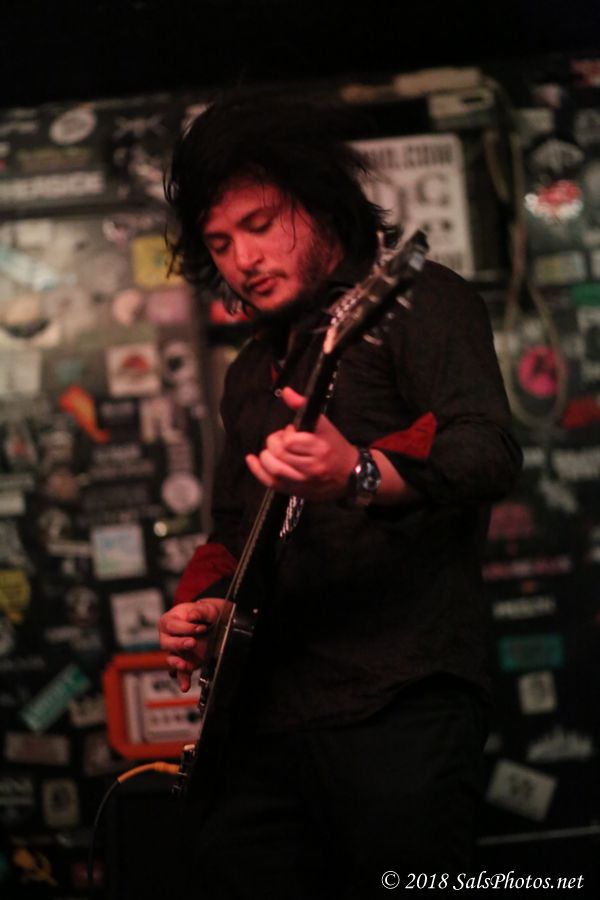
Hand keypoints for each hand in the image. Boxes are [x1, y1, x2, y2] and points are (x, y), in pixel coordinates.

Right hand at [158, 598, 230, 691]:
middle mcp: (168, 637)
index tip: (201, 627)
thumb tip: (191, 617)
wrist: (212, 623)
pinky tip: (185, 686)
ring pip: (170, 659)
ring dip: (177, 663)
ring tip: (184, 665)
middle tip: (193, 643)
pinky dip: (182, 679)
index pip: (172, 625)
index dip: (186, 627)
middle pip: (166, 643)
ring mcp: (175, 651)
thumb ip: (199, 611)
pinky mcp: (184, 662)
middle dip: (179, 644)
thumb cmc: (205, 614)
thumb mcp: (205, 608)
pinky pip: (180, 672)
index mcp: (169, 620)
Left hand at [245, 386, 357, 500]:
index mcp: (320, 447)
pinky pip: (272, 483)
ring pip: (274, 468)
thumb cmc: (335, 447)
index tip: (292, 432)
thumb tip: (286, 392)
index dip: (286, 433)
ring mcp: (304, 481)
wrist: (350, 475)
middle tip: (281, 440)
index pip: (290, 440)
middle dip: (274, 443)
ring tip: (273, 451)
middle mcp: (312, 466)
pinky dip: (258, 471)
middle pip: (279, 453)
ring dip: (266, 456)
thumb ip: (303, 406)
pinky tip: (252, 460)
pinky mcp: (297, 491)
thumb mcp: (324, 425)